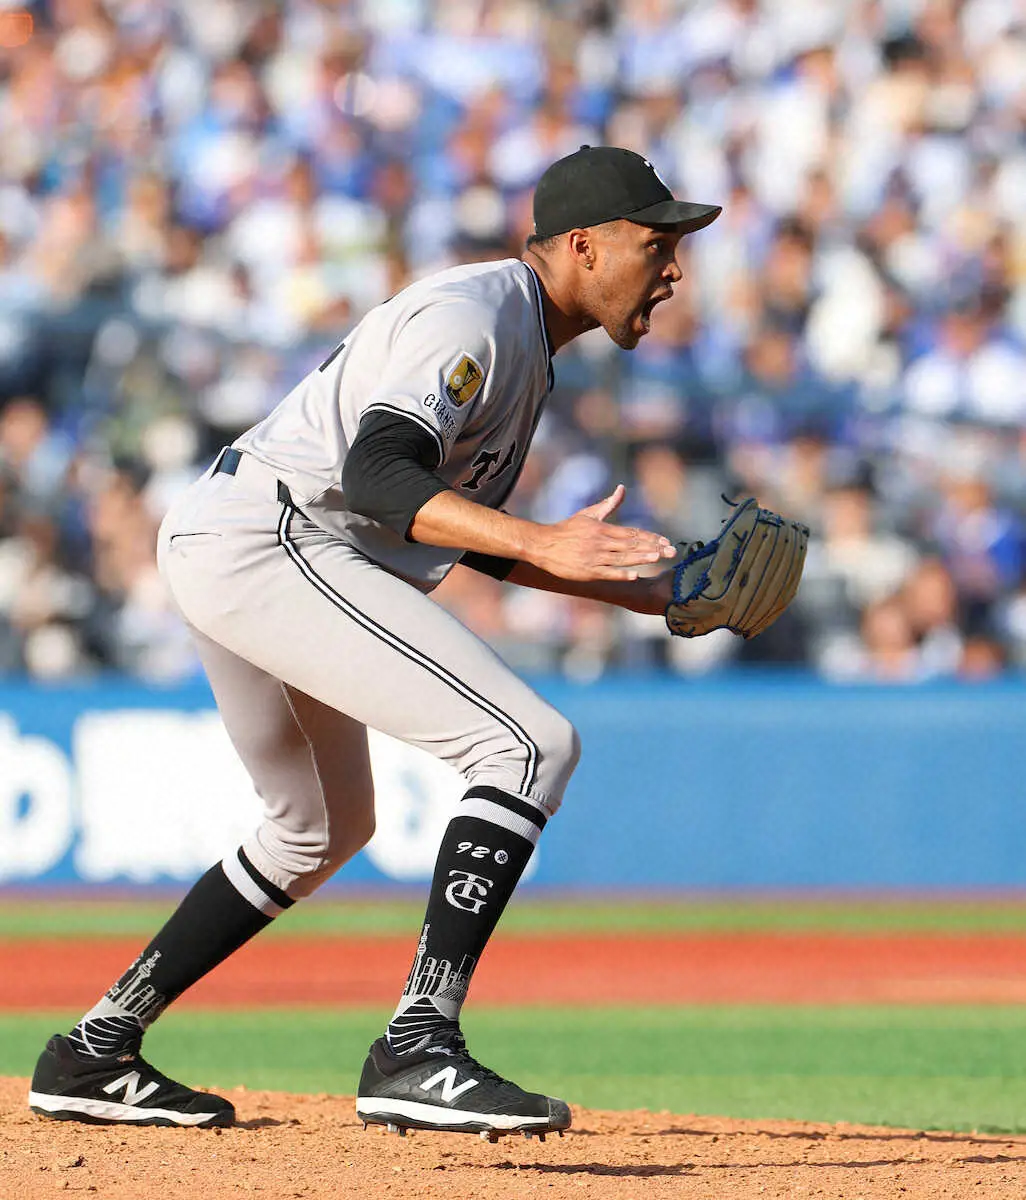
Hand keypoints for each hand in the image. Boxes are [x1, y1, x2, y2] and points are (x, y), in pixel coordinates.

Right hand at [524, 485, 676, 581]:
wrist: (543, 544)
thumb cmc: (567, 529)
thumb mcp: (588, 514)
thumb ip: (608, 504)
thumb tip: (622, 488)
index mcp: (603, 528)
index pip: (632, 532)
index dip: (651, 537)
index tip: (666, 541)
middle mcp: (601, 542)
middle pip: (632, 544)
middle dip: (653, 547)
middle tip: (672, 551)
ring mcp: (594, 557)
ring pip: (622, 557)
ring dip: (641, 558)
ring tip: (658, 558)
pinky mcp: (587, 571)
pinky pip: (607, 572)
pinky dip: (621, 574)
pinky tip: (634, 575)